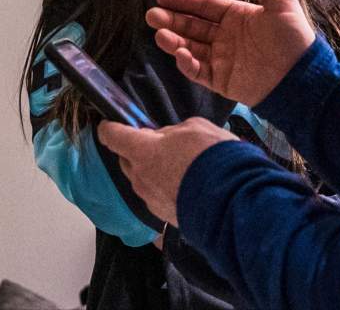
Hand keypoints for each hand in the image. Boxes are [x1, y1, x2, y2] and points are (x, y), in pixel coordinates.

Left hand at [97, 117, 237, 227]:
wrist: (230, 200)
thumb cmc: (212, 158)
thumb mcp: (195, 128)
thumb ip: (173, 131)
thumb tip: (167, 138)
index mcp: (143, 151)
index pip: (113, 136)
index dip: (109, 128)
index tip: (109, 124)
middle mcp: (140, 177)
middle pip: (126, 159)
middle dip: (137, 149)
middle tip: (159, 144)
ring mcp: (150, 199)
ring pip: (142, 179)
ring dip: (153, 170)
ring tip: (179, 165)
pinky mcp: (163, 214)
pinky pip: (156, 195)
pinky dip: (165, 187)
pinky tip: (186, 183)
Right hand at [146, 0, 314, 105]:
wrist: (302, 76)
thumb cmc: (294, 38)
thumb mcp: (280, 3)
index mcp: (237, 16)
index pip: (204, 5)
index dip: (183, 0)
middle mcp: (226, 36)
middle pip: (192, 26)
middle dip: (171, 20)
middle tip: (151, 15)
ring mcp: (222, 59)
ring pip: (190, 47)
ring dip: (173, 40)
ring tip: (159, 33)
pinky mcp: (222, 80)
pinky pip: (198, 71)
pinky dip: (187, 64)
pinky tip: (180, 54)